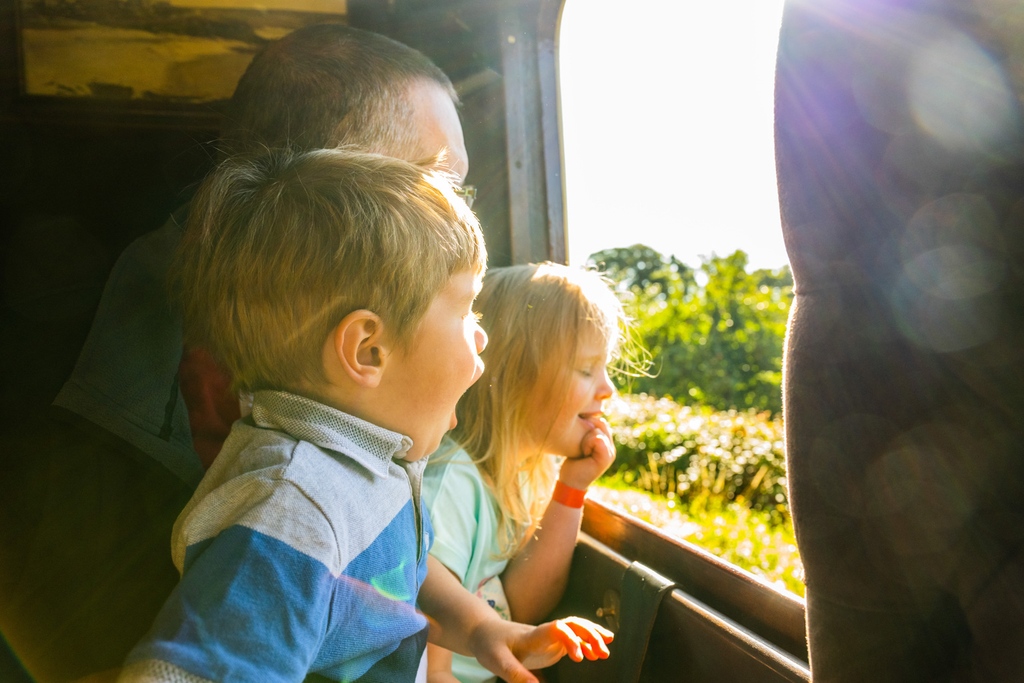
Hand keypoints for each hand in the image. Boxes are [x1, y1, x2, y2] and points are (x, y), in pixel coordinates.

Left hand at [470, 616, 612, 682]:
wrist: (484, 633)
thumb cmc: (489, 645)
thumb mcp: (497, 661)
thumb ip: (516, 674)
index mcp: (533, 635)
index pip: (557, 629)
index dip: (571, 639)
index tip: (579, 658)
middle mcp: (545, 632)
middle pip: (572, 625)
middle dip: (590, 634)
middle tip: (603, 652)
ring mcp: (549, 637)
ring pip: (576, 630)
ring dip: (592, 637)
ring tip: (606, 652)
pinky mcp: (551, 644)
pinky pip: (573, 640)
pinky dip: (586, 644)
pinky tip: (596, 654)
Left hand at [558, 416, 614, 489]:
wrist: (570, 482)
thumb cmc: (572, 462)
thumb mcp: (580, 443)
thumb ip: (587, 431)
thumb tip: (587, 415)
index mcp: (606, 443)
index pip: (601, 421)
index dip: (587, 425)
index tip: (579, 441)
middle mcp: (611, 447)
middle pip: (600, 423)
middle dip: (586, 431)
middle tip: (581, 448)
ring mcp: (611, 453)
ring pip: (598, 430)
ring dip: (585, 439)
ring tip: (582, 452)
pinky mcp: (607, 457)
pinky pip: (597, 438)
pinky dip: (586, 444)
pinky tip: (584, 454)